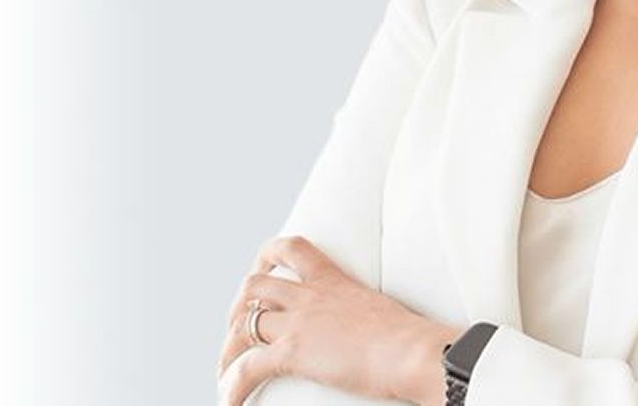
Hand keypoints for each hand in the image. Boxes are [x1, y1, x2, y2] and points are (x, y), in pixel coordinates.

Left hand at [216, 235, 451, 405]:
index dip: (268, 255)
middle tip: (236, 329)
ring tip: (225, 368)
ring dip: (228, 347)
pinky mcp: (294, 352)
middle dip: (237, 307)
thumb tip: (371, 336)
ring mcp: (299, 322)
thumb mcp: (381, 312)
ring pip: (244, 323)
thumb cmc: (411, 338)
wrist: (412, 351)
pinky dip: (233, 384)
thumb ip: (364, 316)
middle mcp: (309, 294)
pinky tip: (229, 399)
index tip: (261, 268)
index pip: (292, 248)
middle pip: (254, 286)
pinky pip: (249, 366)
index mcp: (333, 279)